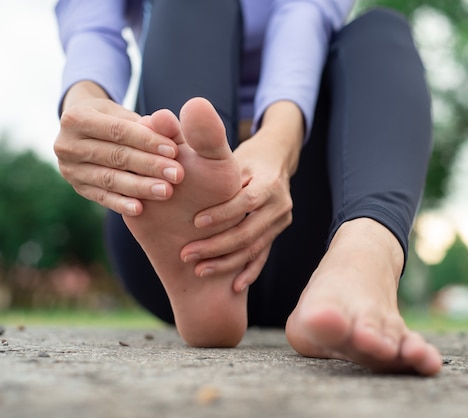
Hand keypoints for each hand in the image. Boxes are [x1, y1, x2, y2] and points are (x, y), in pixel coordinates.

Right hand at [54, 81, 183, 215]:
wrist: (86, 133)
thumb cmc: (115, 121)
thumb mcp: (126, 114)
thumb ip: (147, 121)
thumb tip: (167, 122)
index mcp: (77, 117)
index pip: (118, 131)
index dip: (147, 141)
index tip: (174, 150)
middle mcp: (67, 144)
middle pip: (115, 156)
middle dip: (149, 165)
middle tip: (177, 174)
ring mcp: (69, 169)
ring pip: (109, 179)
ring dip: (140, 187)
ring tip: (166, 191)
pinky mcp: (77, 188)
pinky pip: (101, 198)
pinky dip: (121, 204)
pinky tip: (140, 209)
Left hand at [179, 101, 303, 291]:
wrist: (276, 161)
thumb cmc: (244, 156)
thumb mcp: (230, 150)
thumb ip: (204, 145)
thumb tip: (166, 120)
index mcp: (269, 182)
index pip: (245, 202)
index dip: (222, 214)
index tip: (195, 224)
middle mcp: (280, 205)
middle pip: (249, 231)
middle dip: (218, 246)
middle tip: (187, 255)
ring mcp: (281, 222)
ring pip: (255, 247)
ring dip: (227, 262)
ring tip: (199, 270)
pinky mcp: (277, 233)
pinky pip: (263, 255)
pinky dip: (249, 271)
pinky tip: (235, 286)